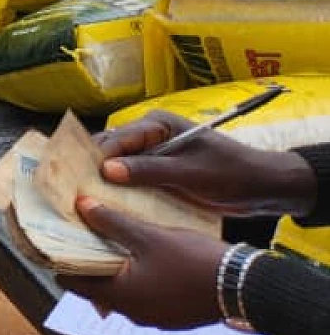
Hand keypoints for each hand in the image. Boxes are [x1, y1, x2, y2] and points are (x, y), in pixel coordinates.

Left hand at [57, 198, 225, 328]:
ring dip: (111, 264)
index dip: (60, 258)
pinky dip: (133, 274)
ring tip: (104, 234)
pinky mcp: (172, 312)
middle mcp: (133, 312)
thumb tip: (80, 205)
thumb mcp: (148, 236)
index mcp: (120, 296)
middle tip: (77, 229)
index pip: (72, 282)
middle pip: (95, 285)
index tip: (51, 237)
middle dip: (86, 257)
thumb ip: (110, 222)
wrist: (243, 285)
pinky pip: (142, 292)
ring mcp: (154, 315)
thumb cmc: (193, 260)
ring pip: (120, 288)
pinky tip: (136, 251)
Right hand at [92, 111, 317, 216]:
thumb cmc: (231, 173)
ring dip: (104, 183)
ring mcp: (154, 159)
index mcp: (157, 125)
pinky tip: (108, 209)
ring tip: (82, 201)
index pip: (117, 138)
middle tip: (71, 189)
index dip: (96, 156)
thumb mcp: (190, 173)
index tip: (75, 175)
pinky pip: (133, 183)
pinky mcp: (160, 178)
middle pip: (112, 151)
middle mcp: (151, 138)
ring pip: (119, 169)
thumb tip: (106, 170)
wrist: (264, 189)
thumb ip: (149, 170)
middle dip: (93, 168)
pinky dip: (121, 194)